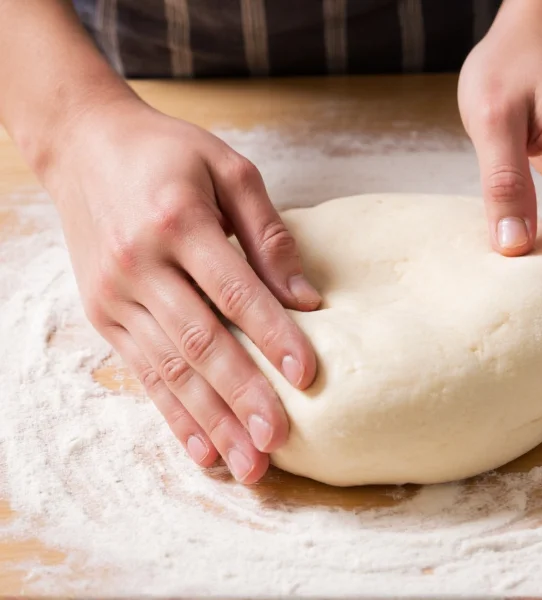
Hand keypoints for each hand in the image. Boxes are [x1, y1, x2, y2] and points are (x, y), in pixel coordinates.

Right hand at [45, 99, 321, 481]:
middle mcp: (139, 264)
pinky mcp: (104, 316)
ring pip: (171, 369)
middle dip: (242, 395)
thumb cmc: (167, 154)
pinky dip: (174, 413)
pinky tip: (202, 448)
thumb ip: (268, 234)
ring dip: (212, 420)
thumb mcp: (228, 169)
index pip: (234, 291)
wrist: (84, 146)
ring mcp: (116, 295)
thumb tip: (307, 298)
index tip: (307, 375)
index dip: (272, 335)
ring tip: (247, 462)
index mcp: (177, 220)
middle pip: (200, 341)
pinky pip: (143, 373)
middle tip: (278, 440)